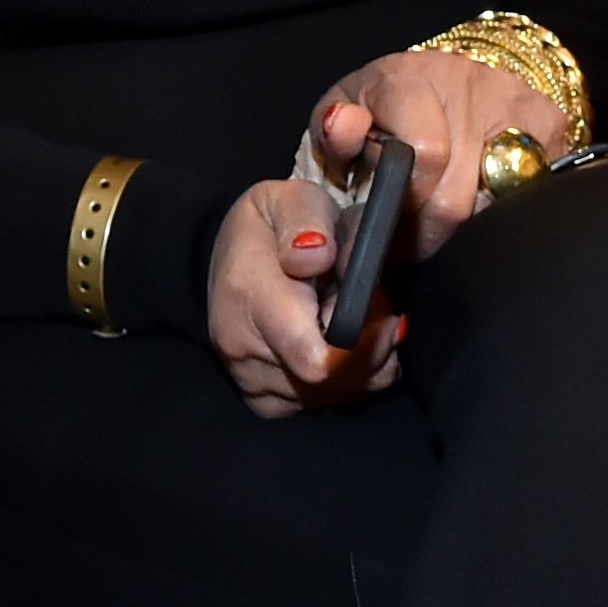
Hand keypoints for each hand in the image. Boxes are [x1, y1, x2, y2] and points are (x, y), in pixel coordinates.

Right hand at [205, 171, 400, 416]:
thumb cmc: (267, 226)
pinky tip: (337, 352)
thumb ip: (306, 220)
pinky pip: (317, 408)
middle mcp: (243, 348)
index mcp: (252, 297)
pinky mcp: (260, 398)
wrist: (220, 257)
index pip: (319, 359)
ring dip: (358, 368)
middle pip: (335, 384)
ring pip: (333, 399)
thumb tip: (317, 256)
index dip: (367, 348)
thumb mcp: (286, 198)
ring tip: (350, 326)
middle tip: (372, 312)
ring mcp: (249, 379)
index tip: (387, 315)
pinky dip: (341, 386)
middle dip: (371, 353)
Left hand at [306, 52, 571, 261]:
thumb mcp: (343, 113)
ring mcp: (516, 101)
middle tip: (406, 249)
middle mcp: (469, 82)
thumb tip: (345, 129)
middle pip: (459, 193)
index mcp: (408, 78)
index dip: (406, 200)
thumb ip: (333, 130)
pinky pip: (530, 194)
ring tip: (435, 226)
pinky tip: (474, 204)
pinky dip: (498, 210)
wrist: (438, 79)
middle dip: (426, 233)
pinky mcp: (551, 124)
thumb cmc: (380, 107)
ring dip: (463, 226)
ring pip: (496, 202)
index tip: (387, 226)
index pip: (426, 154)